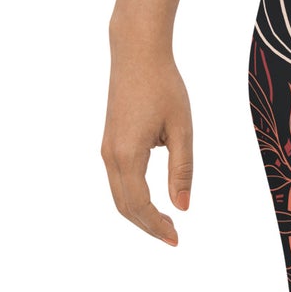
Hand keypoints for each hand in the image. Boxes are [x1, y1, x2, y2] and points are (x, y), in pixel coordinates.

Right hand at [101, 45, 192, 245]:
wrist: (136, 53)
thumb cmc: (163, 87)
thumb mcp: (181, 130)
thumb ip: (182, 169)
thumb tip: (183, 206)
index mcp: (128, 154)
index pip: (139, 204)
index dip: (157, 226)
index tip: (177, 238)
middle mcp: (111, 155)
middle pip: (125, 206)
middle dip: (148, 226)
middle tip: (174, 237)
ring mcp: (107, 149)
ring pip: (119, 196)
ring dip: (140, 214)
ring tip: (166, 224)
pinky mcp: (110, 143)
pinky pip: (118, 181)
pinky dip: (133, 198)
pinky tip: (153, 202)